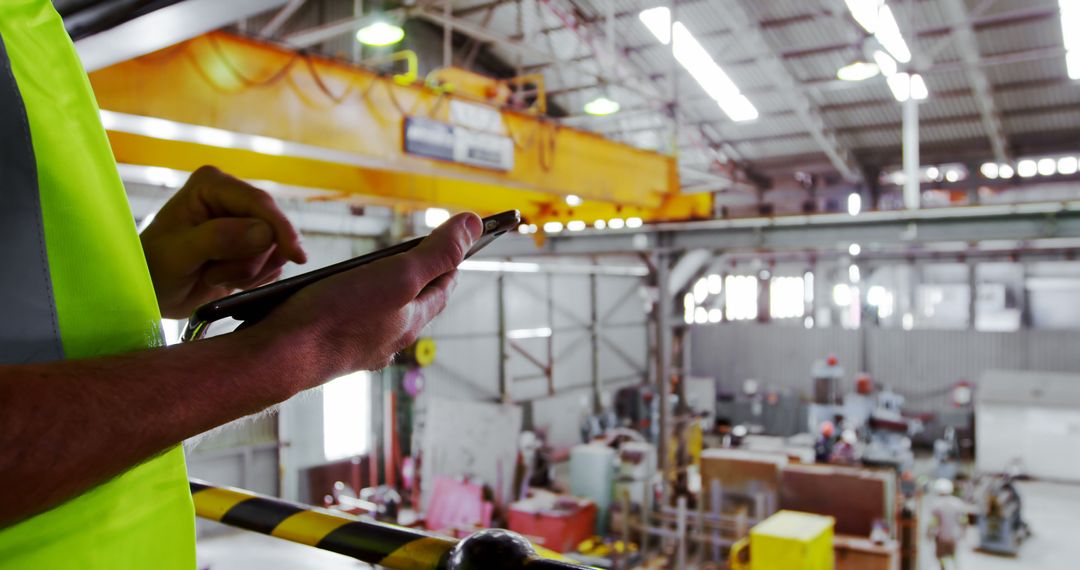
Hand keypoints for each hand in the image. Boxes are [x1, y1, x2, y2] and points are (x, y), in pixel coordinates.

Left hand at [140, 166, 306, 317]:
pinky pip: (273, 265)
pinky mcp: (252, 246)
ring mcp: (244, 222)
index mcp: (212, 185)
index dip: (279, 229)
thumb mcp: (178, 253)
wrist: (152, 292)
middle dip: (250, 260)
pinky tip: (226, 281)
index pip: (260, 203)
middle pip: (272, 229)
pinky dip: (253, 280)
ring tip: (215, 277)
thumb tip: (264, 233)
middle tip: (215, 275)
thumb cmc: (153, 268)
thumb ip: (218, 239)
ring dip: (249, 273)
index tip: (295, 256)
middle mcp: (233, 198)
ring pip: (276, 250)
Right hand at [246, 212, 481, 390]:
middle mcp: (388, 339)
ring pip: (382, 314)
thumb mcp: (398, 275)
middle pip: (414, 303)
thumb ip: (438, 252)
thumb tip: (474, 224)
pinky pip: (351, 321)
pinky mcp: (329, 348)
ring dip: (385, 290)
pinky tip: (336, 296)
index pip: (443, 288)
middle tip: (421, 254)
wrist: (277, 358)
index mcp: (410, 322)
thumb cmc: (337, 316)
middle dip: (420, 276)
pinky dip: (353, 304)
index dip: (452, 262)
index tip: (457, 245)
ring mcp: (358, 346)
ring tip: (379, 270)